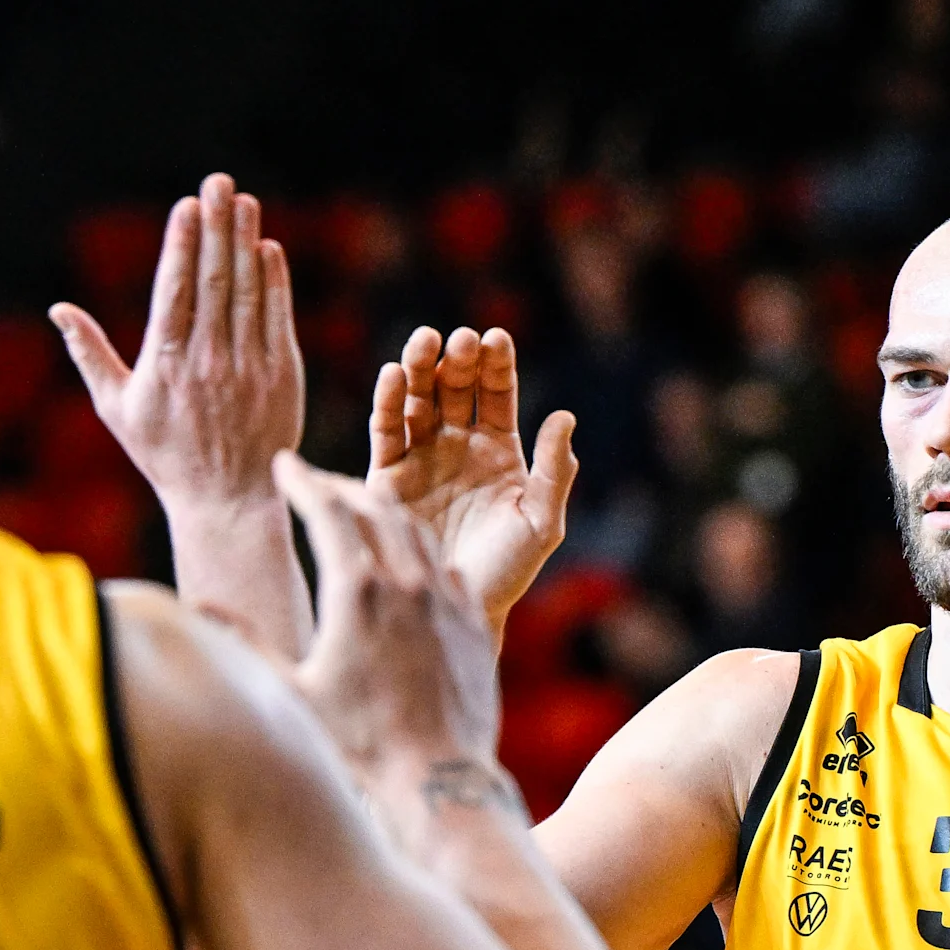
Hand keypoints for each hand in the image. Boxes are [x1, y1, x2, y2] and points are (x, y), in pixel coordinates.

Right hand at [50, 174, 303, 521]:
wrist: (226, 501)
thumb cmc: (165, 454)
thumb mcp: (117, 409)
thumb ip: (90, 354)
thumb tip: (57, 309)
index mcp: (165, 365)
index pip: (175, 291)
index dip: (182, 245)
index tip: (187, 205)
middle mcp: (208, 362)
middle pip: (214, 281)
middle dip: (217, 226)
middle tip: (219, 181)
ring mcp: (248, 368)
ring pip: (247, 292)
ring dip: (245, 241)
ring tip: (243, 201)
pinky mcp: (282, 376)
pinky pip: (278, 318)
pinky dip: (274, 281)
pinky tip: (268, 248)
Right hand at [274, 452, 503, 778]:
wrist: (439, 778)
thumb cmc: (359, 744)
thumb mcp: (290, 693)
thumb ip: (244, 642)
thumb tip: (194, 606)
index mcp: (357, 592)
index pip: (327, 510)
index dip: (303, 480)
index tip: (284, 463)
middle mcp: (406, 583)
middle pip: (374, 506)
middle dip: (341, 486)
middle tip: (316, 485)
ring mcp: (445, 599)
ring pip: (416, 529)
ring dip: (384, 511)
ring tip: (360, 510)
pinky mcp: (473, 621)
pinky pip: (447, 564)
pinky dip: (421, 549)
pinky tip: (409, 559)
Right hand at [368, 327, 577, 634]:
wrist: (458, 612)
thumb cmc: (508, 572)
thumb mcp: (541, 523)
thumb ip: (553, 473)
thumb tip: (564, 416)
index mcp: (498, 450)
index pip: (497, 394)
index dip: (497, 365)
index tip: (496, 337)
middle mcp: (457, 445)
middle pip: (456, 388)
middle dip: (458, 360)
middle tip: (460, 338)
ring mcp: (420, 457)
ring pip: (418, 399)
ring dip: (419, 368)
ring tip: (423, 341)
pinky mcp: (386, 477)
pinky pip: (385, 431)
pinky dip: (386, 402)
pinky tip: (391, 376)